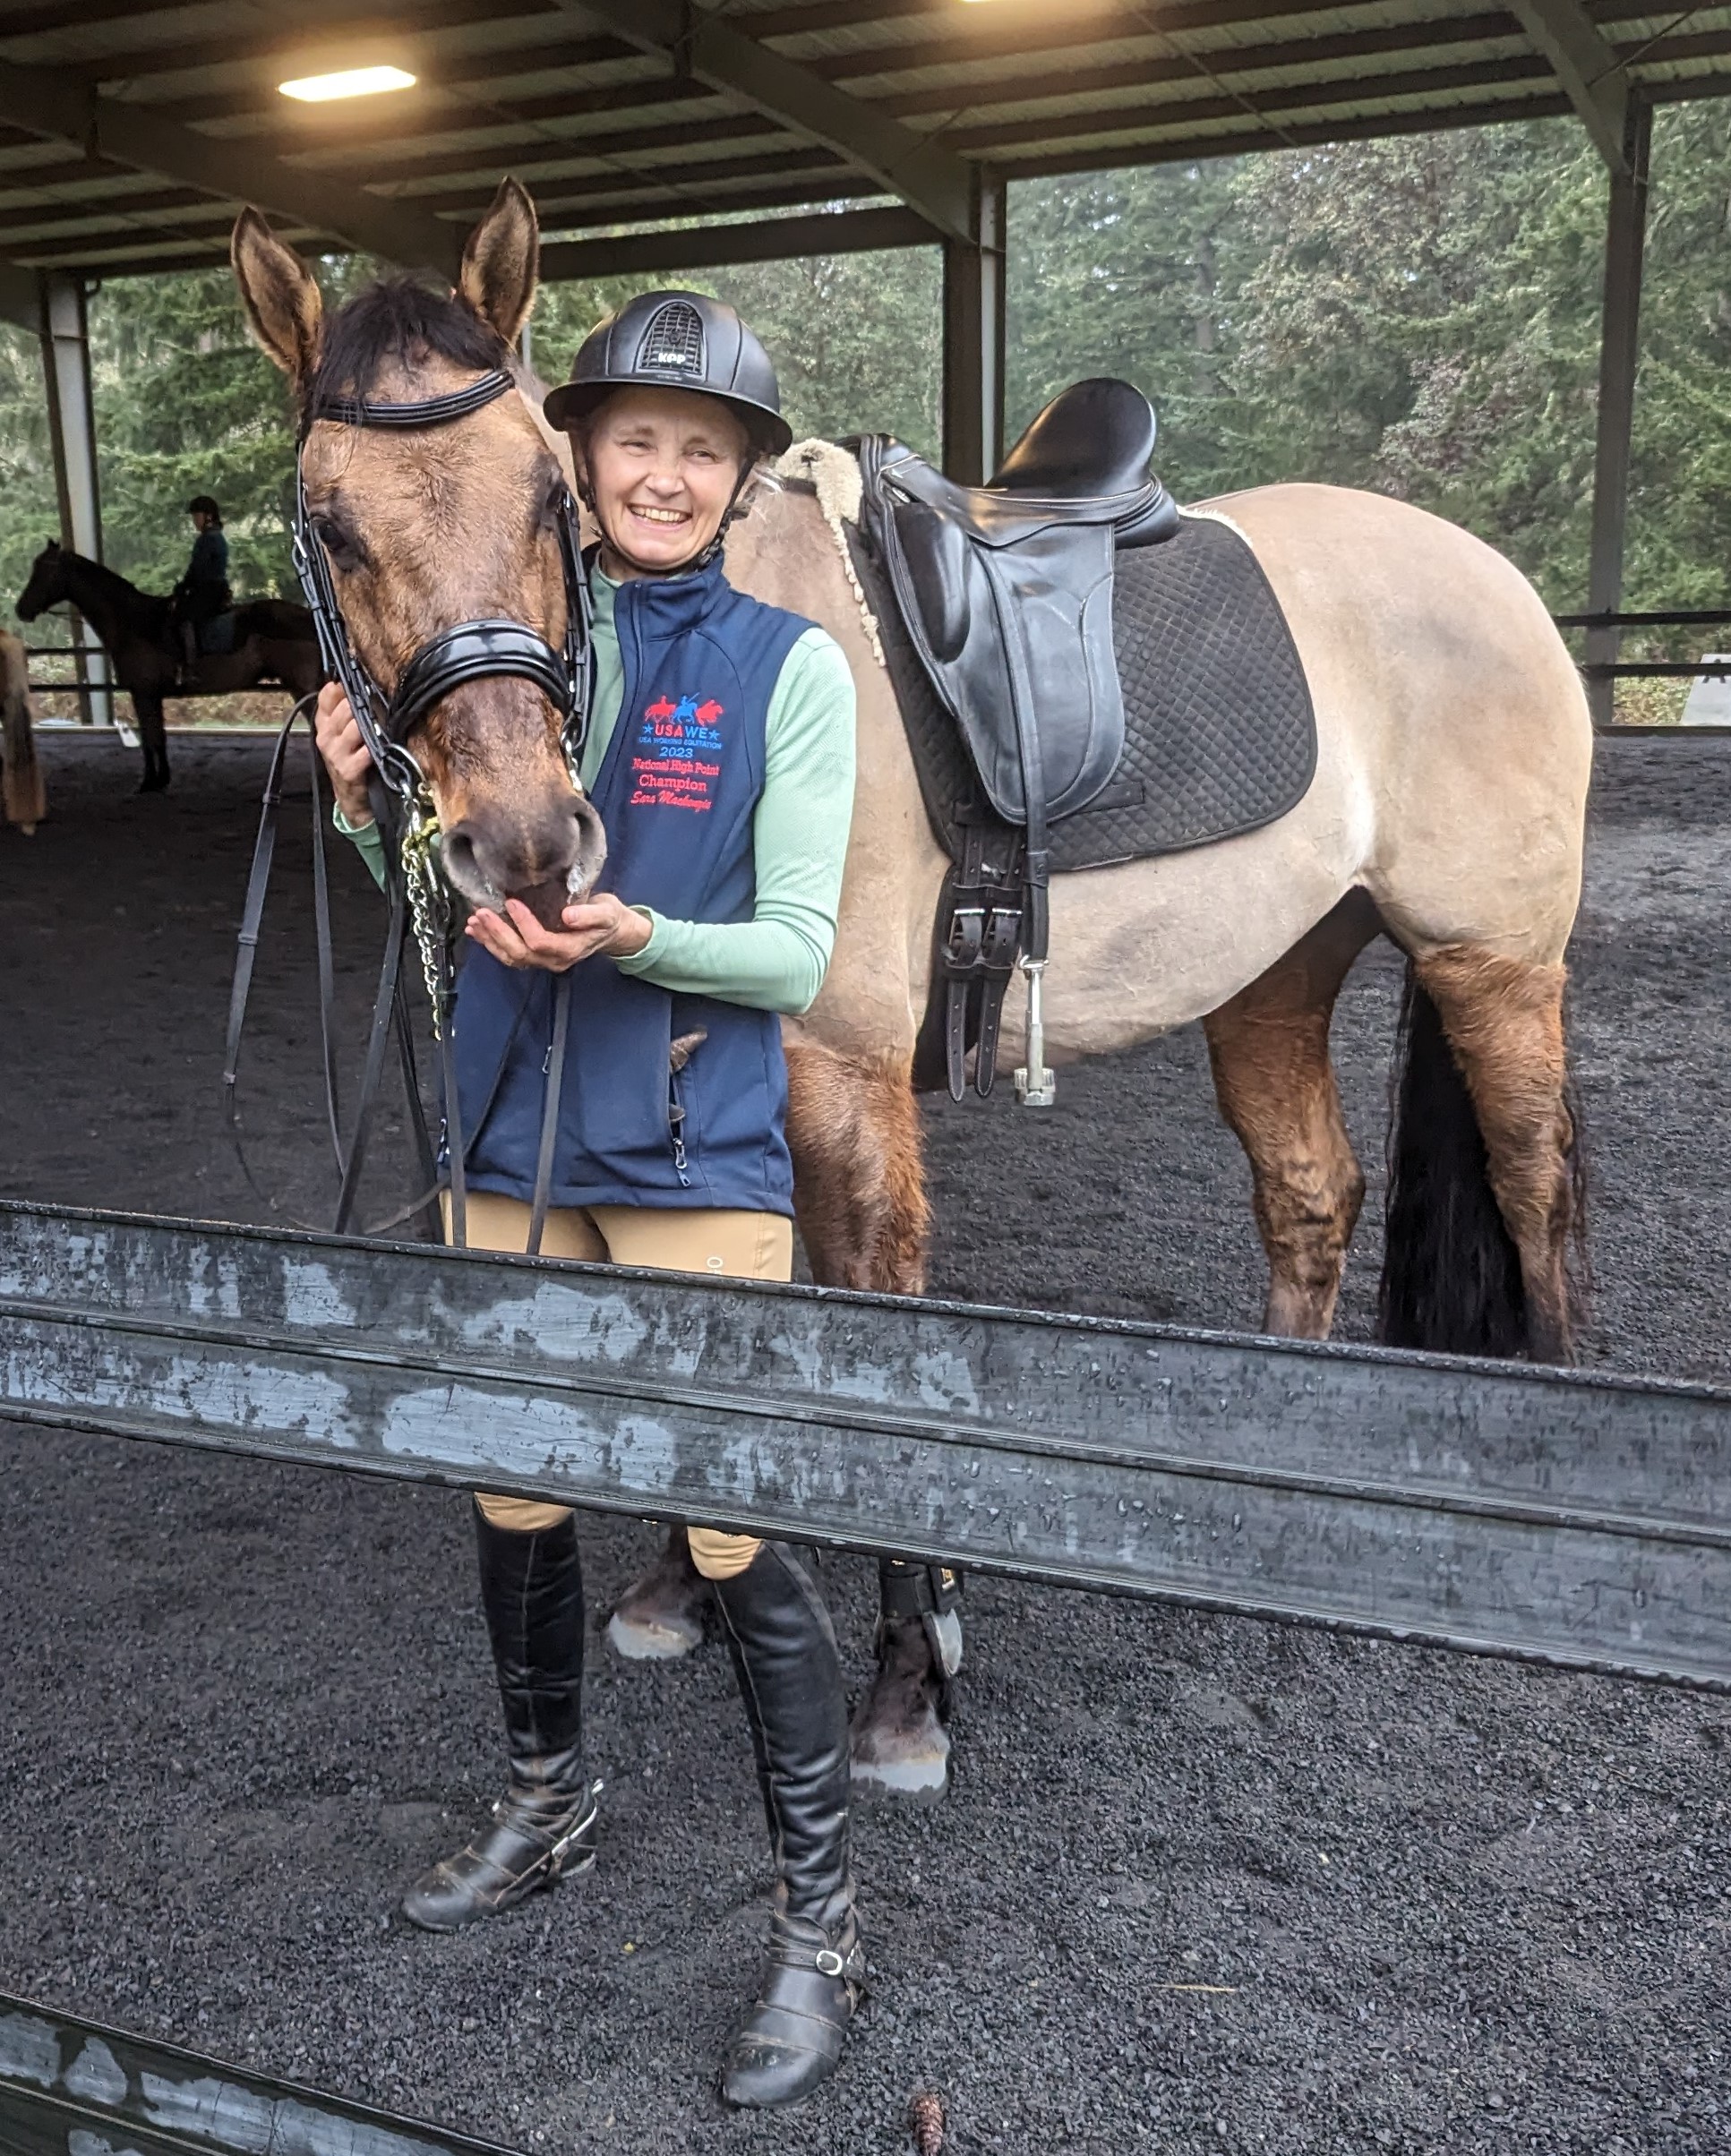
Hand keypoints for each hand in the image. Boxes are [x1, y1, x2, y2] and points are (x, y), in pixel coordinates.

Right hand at [313, 681, 373, 826]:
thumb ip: (341, 709)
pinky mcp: (348, 770)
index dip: (344, 687)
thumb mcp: (340, 733)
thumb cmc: (349, 759)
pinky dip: (373, 748)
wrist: (350, 796)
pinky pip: (364, 751)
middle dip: (363, 705)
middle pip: (345, 708)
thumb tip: (347, 682)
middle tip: (377, 704)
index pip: (328, 694)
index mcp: (323, 723)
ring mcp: (336, 753)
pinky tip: (380, 746)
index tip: (359, 685)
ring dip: (370, 724)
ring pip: (355, 726)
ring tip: (381, 724)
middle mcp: (326, 736)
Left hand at [465, 891, 652, 972]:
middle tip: (481, 913)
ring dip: (490, 940)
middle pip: (520, 953)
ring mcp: (543, 960)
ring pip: (511, 957)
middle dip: (498, 933)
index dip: (523, 924)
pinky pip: (510, 955)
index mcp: (570, 950)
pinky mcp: (535, 955)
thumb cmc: (609, 919)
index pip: (540, 942)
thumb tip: (569, 915)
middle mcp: (554, 960)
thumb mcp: (607, 912)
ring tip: (474, 922)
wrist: (611, 930)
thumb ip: (590, 915)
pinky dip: (491, 944)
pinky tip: (477, 931)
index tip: (512, 902)